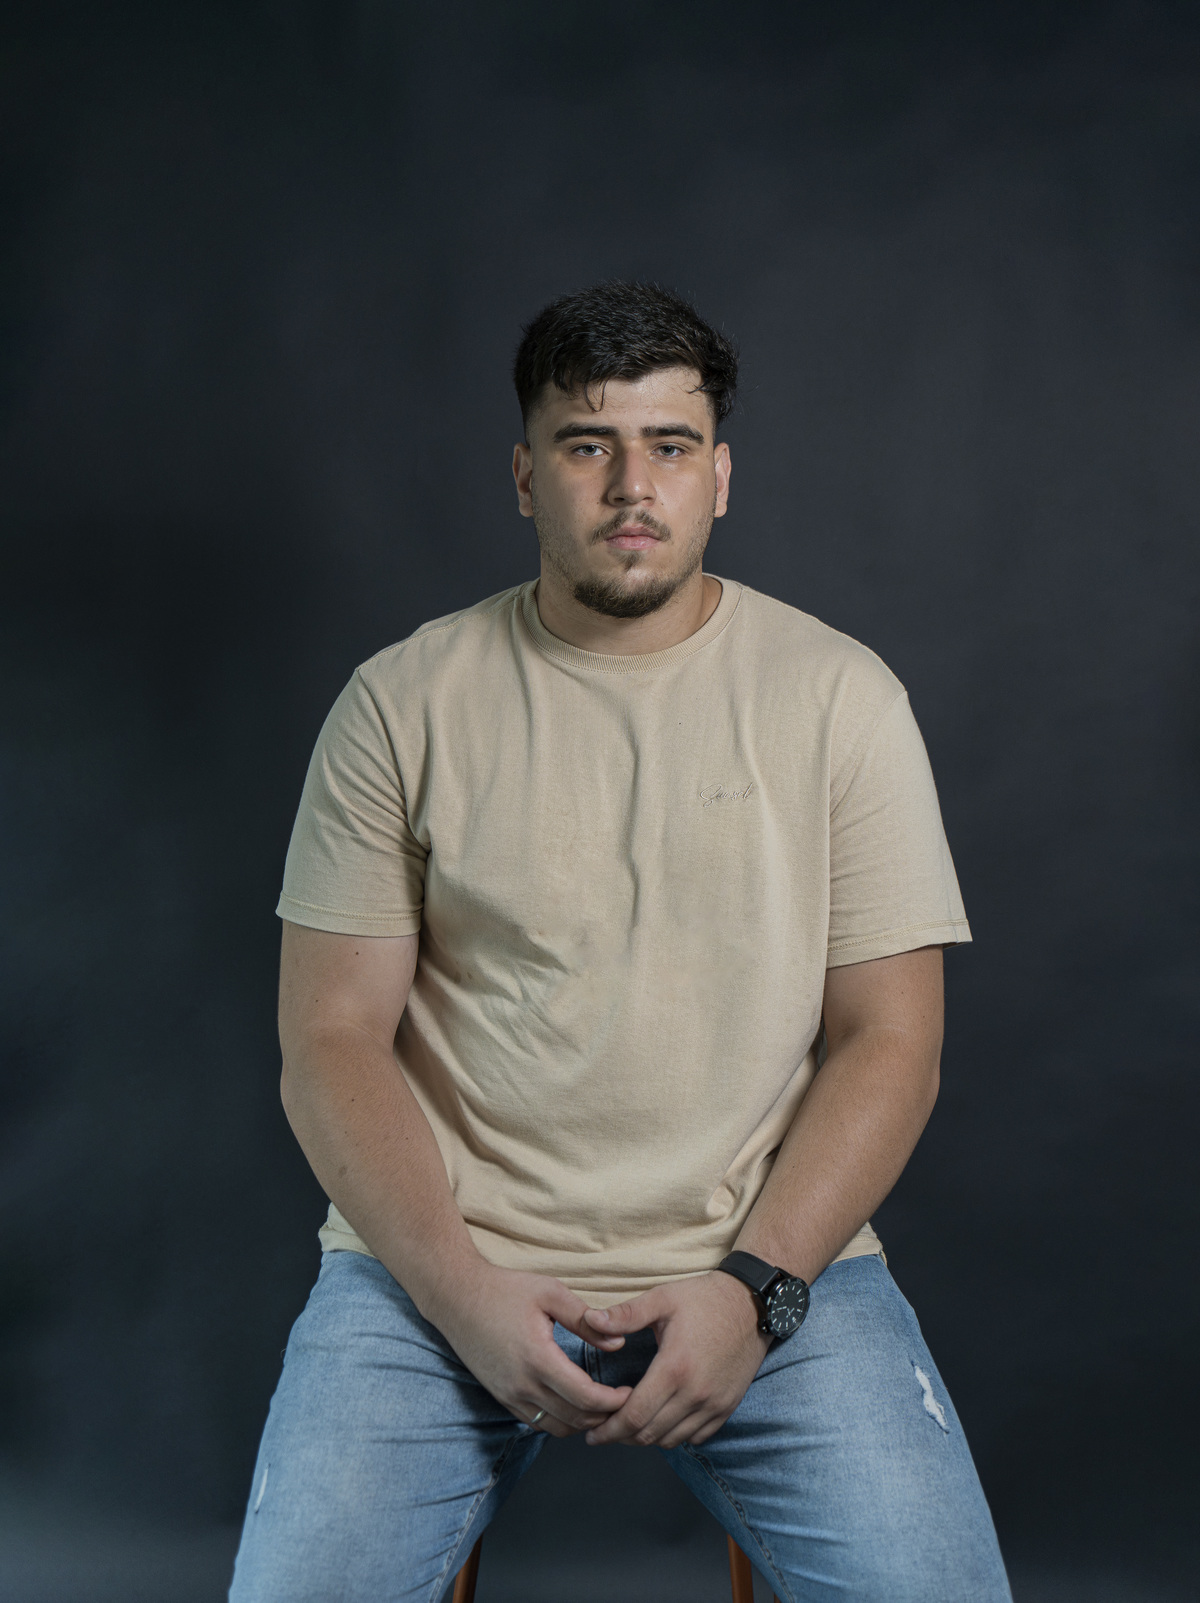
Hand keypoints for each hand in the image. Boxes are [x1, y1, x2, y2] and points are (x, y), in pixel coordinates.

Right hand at [431, 1262, 632, 1438]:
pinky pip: (537, 1423)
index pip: (584, 1397)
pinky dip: (561, 1421)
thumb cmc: (505, 1290)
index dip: (613, 1401)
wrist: (457, 1298)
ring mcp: (509, 1396)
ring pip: (557, 1428)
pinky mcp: (502, 1398)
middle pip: (574, 1420)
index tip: (630, 1392)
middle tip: (625, 1402)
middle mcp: (522, 1385)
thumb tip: (619, 1344)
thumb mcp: (550, 1293)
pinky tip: (575, 1403)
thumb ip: (585, 1320)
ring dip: (583, 1423)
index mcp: (537, 1358)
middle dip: (604, 1416)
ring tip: (603, 1405)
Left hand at [580, 1272, 770, 1448]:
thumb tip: (589, 1320)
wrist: (753, 1304)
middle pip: (649, 1434)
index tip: (592, 1435)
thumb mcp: (662, 1298)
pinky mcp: (727, 1407)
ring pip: (671, 1439)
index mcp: (674, 1369)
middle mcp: (695, 1394)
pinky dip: (673, 1434)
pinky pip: (695, 1437)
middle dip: (621, 1438)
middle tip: (603, 1432)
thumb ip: (626, 1314)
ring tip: (629, 1426)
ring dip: (646, 1438)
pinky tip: (661, 1419)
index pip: (634, 1416)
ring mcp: (714, 1404)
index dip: (609, 1430)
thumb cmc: (704, 1299)